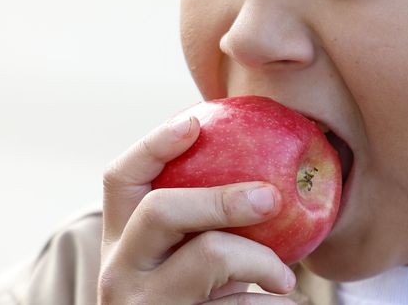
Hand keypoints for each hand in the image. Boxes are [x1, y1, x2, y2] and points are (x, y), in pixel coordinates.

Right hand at [98, 113, 297, 303]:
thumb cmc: (188, 301)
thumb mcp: (176, 262)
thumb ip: (198, 223)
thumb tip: (268, 175)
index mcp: (120, 241)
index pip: (120, 179)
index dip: (154, 144)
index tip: (196, 122)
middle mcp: (120, 271)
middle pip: (163, 209)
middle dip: (224, 196)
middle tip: (272, 198)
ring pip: (211, 257)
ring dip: (264, 262)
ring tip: (288, 279)